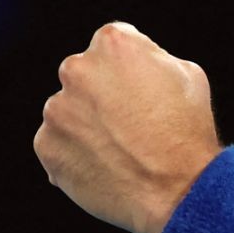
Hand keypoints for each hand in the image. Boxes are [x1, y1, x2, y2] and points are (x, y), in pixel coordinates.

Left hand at [33, 21, 223, 232]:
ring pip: (68, 111)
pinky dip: (74, 154)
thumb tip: (136, 65)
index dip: (131, 70)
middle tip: (129, 123)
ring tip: (119, 149)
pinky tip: (105, 165)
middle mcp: (76, 69)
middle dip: (102, 95)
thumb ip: (151, 59)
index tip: (142, 93)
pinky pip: (57, 144)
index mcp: (112, 42)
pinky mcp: (46, 145)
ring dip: (86, 124)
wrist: (178, 190)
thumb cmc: (187, 131)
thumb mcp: (186, 74)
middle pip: (84, 75)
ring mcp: (57, 109)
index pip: (112, 46)